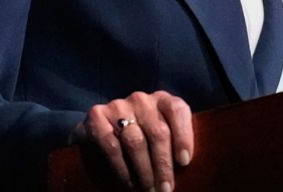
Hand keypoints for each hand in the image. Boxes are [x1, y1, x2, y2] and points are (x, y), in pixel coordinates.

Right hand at [73, 90, 192, 190]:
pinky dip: (122, 169)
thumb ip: (174, 141)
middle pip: (158, 132)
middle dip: (163, 165)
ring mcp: (118, 106)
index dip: (183, 136)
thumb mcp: (161, 133)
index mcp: (162, 99)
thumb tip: (185, 166)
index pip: (177, 110)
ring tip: (149, 190)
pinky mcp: (97, 116)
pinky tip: (128, 184)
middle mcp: (141, 99)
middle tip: (166, 189)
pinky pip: (112, 147)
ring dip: (144, 171)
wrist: (101, 129)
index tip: (184, 162)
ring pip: (136, 142)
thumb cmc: (142, 136)